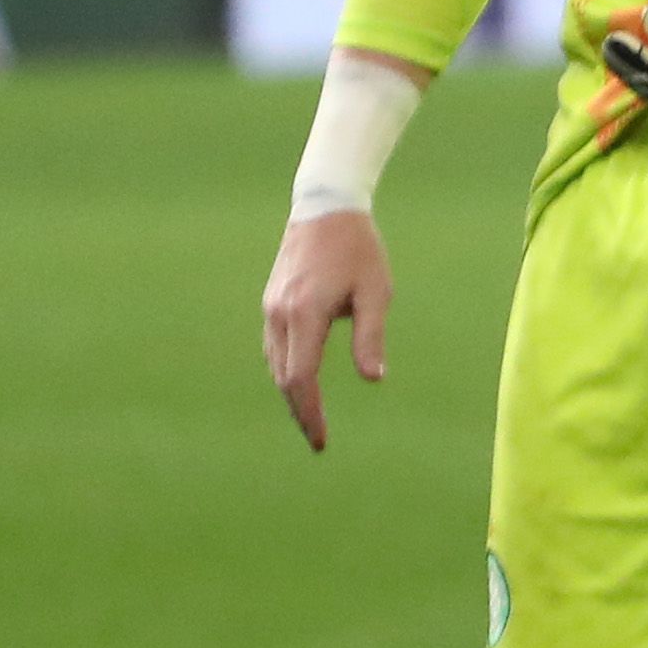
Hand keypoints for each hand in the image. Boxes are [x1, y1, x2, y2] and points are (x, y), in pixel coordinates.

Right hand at [261, 210, 390, 452]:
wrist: (326, 208)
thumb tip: (373, 379)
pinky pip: (275, 347)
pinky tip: (300, 381)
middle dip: (300, 411)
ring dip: (292, 393)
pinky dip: (286, 370)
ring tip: (311, 416)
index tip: (321, 439)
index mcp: (305, 314)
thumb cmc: (359, 249)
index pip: (301, 379)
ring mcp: (271, 308)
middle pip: (284, 378)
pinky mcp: (271, 301)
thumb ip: (371, 336)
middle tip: (318, 439)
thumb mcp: (376, 291)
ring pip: (276, 364)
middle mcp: (280, 315)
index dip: (309, 413)